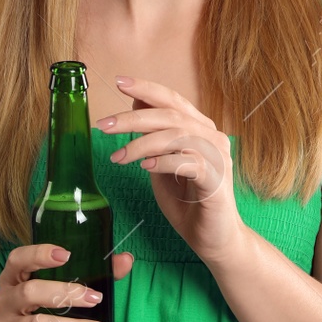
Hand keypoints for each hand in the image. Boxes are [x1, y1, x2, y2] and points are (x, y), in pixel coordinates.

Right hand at [0, 243, 126, 321]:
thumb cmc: (38, 314)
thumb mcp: (54, 291)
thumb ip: (93, 273)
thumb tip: (126, 260)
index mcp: (13, 279)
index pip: (18, 259)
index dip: (39, 254)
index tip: (66, 254)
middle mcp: (5, 302)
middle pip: (30, 292)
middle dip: (66, 294)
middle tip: (97, 298)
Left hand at [96, 76, 248, 265]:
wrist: (214, 239)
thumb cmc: (187, 203)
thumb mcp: (162, 165)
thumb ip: (153, 139)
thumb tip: (135, 105)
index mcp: (200, 130)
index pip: (173, 100)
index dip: (147, 89)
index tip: (119, 81)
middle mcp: (212, 137)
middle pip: (171, 115)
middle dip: (133, 118)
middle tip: (103, 125)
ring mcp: (218, 158)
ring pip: (177, 136)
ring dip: (141, 144)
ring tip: (117, 157)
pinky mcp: (217, 180)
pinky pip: (189, 162)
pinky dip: (164, 162)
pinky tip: (145, 167)